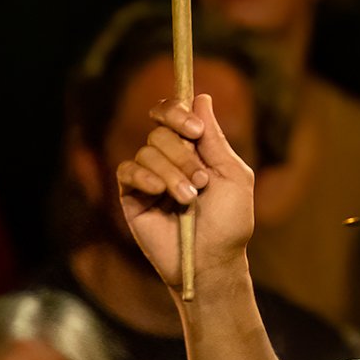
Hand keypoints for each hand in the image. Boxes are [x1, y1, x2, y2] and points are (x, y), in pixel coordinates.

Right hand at [114, 94, 255, 291]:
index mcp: (195, 151)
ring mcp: (149, 177)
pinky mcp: (132, 196)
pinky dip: (144, 176)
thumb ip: (215, 138)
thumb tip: (201, 97)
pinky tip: (158, 192)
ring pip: (147, 151)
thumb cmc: (229, 223)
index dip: (177, 113)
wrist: (211, 262)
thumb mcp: (233, 175)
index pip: (174, 115)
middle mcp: (170, 160)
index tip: (194, 130)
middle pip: (161, 132)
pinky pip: (127, 170)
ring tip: (188, 200)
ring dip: (171, 173)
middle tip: (201, 181)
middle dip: (183, 155)